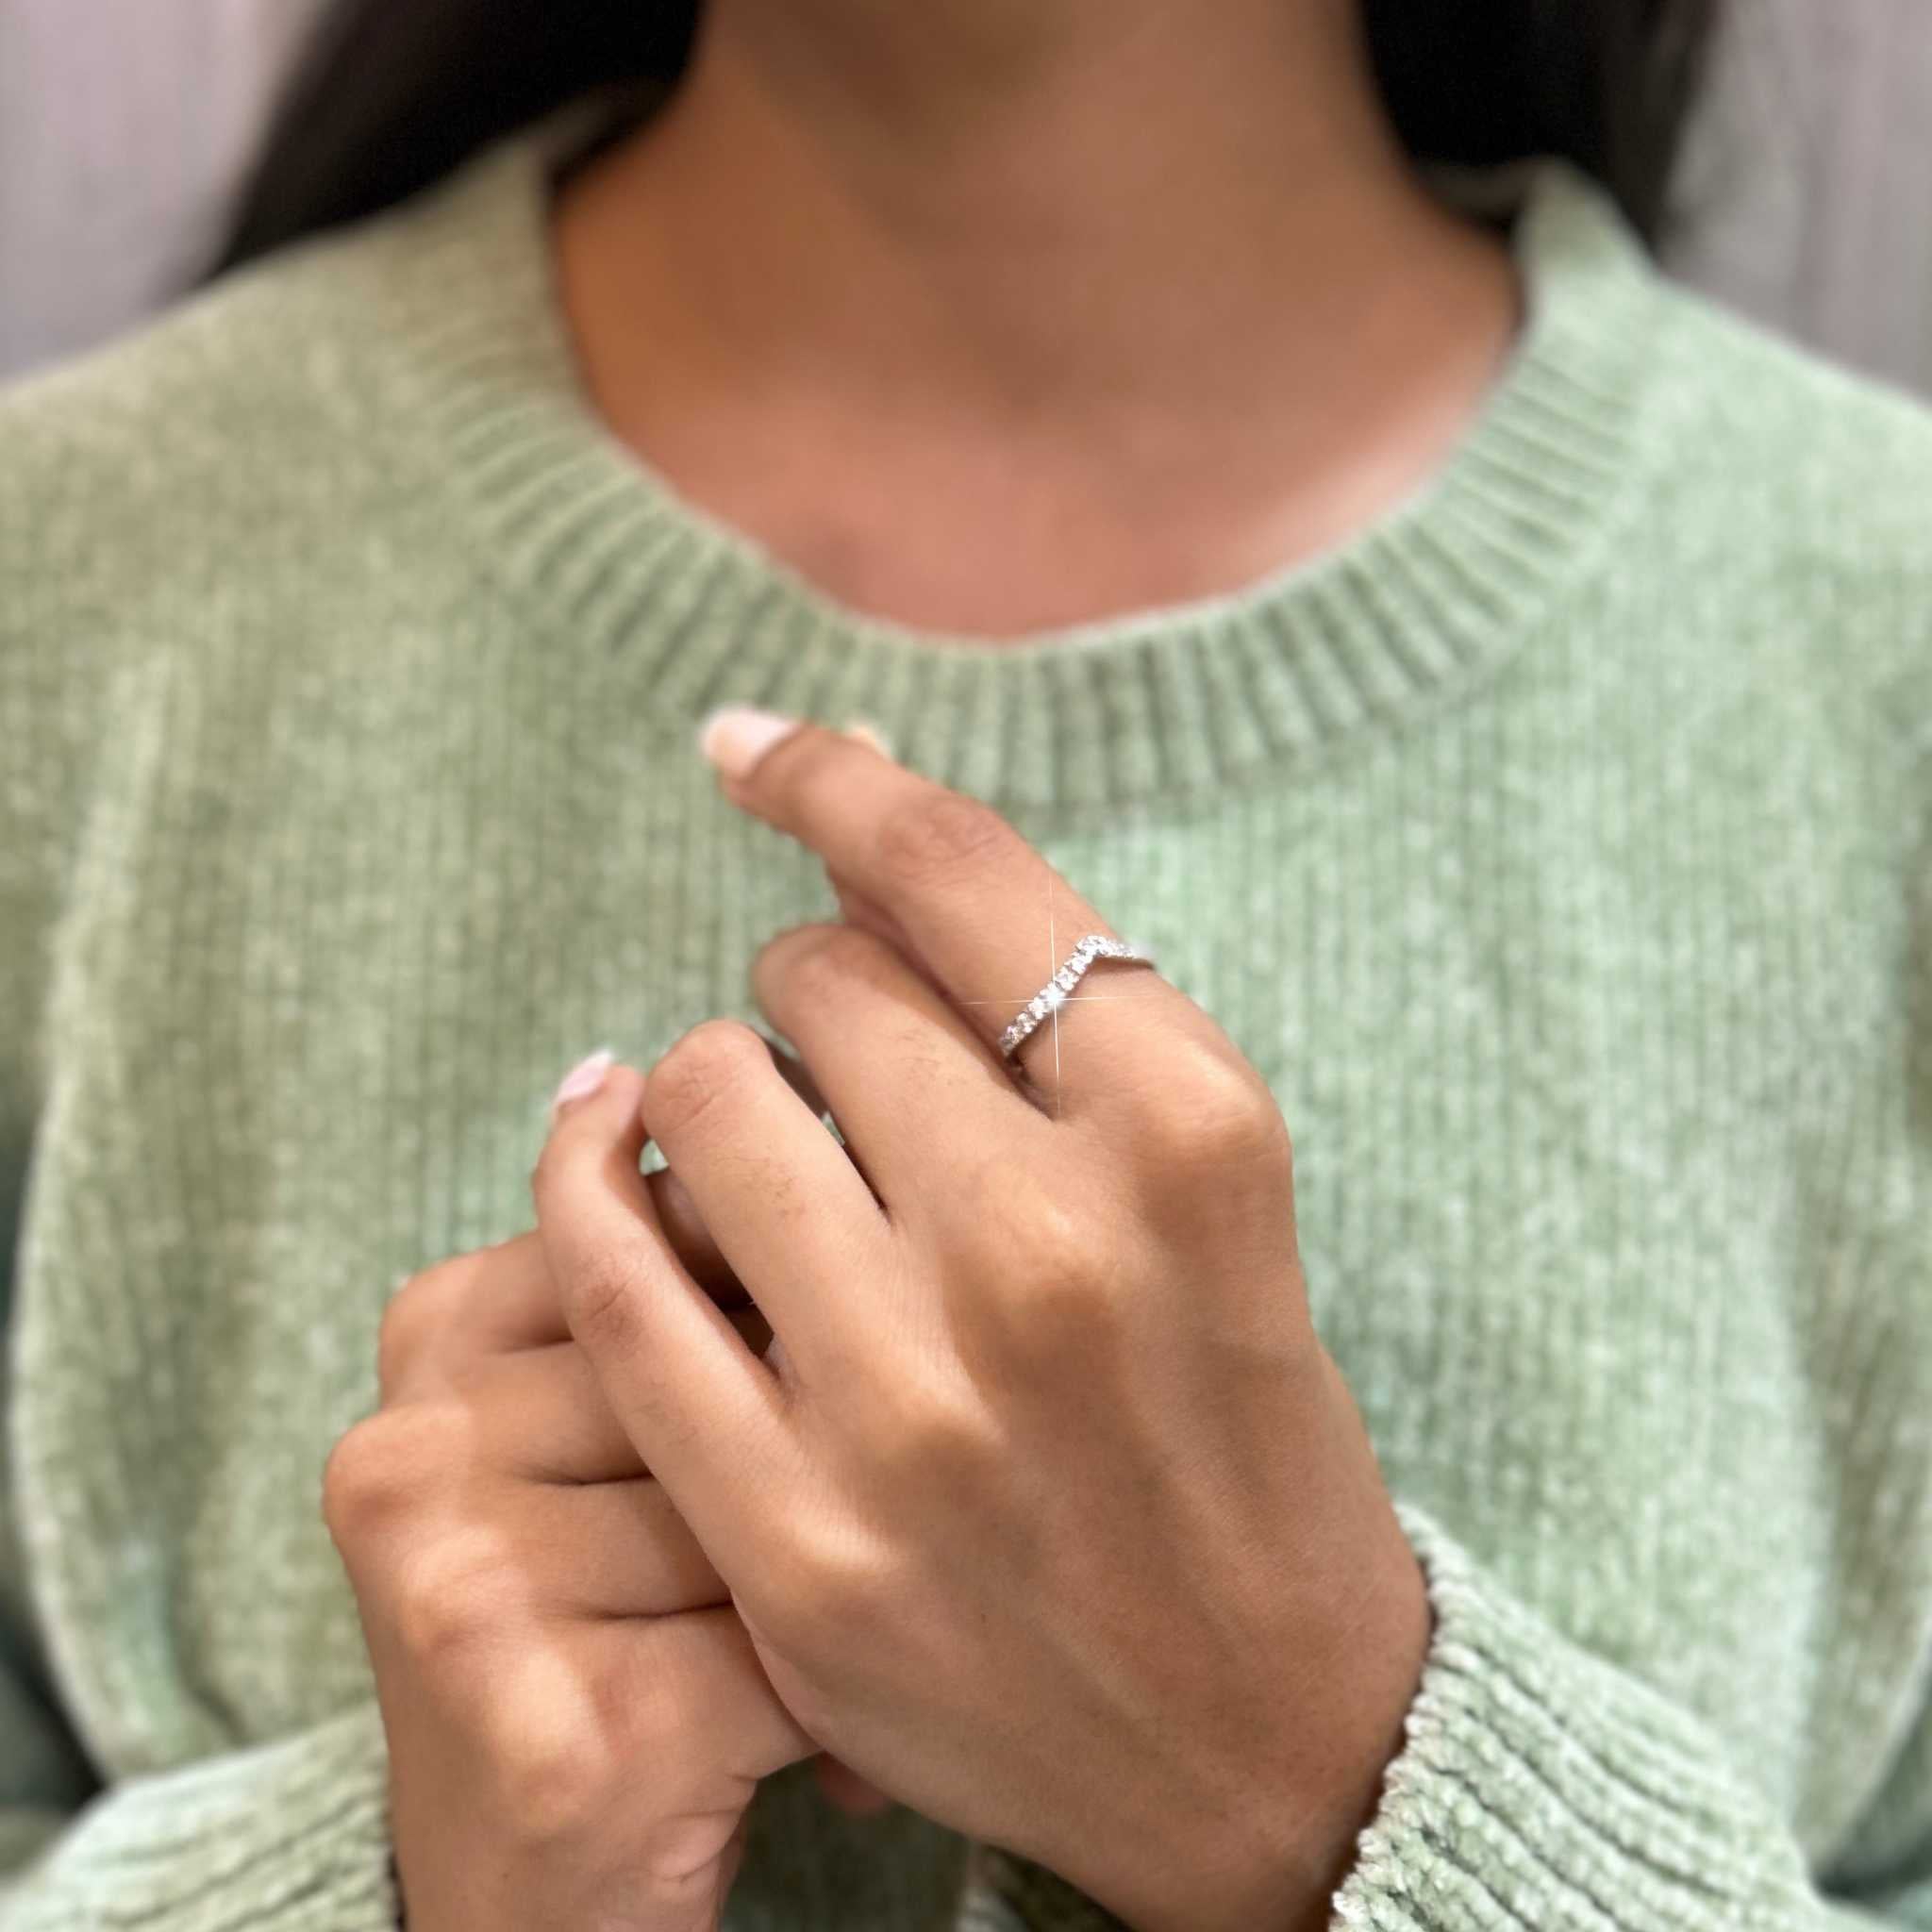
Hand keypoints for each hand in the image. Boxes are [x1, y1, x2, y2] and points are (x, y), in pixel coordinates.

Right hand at [323, 1228, 818, 1931]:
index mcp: (432, 1332)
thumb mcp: (608, 1421)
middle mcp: (413, 1454)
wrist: (530, 1897)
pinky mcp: (560, 1739)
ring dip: (841, 1571)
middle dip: (818, 1445)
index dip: (781, 1305)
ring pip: (774, 1500)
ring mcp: (468, 1597)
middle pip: (730, 1362)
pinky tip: (825, 1733)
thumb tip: (698, 1086)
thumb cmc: (607, 1619)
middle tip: (830, 1518)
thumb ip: (661, 1273)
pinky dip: (847, 1691)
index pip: (674, 1225)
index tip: (796, 1388)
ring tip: (812, 1634)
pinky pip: (795, 1644)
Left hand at [530, 715, 1432, 1931]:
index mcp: (1189, 1133)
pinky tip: (607, 1162)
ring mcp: (912, 1402)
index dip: (833, 782)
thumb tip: (839, 788)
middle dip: (808, 986)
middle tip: (836, 1055)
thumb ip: (1036, 996)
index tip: (751, 747)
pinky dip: (593, 1190)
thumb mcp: (1201, 1181)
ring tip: (761, 1146)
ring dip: (709, 1088)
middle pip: (819, 979)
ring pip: (700, 1098)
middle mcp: (1054, 1247)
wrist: (1266, 1734)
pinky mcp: (796, 1534)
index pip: (956, 875)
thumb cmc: (1233, 1414)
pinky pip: (615, 1281)